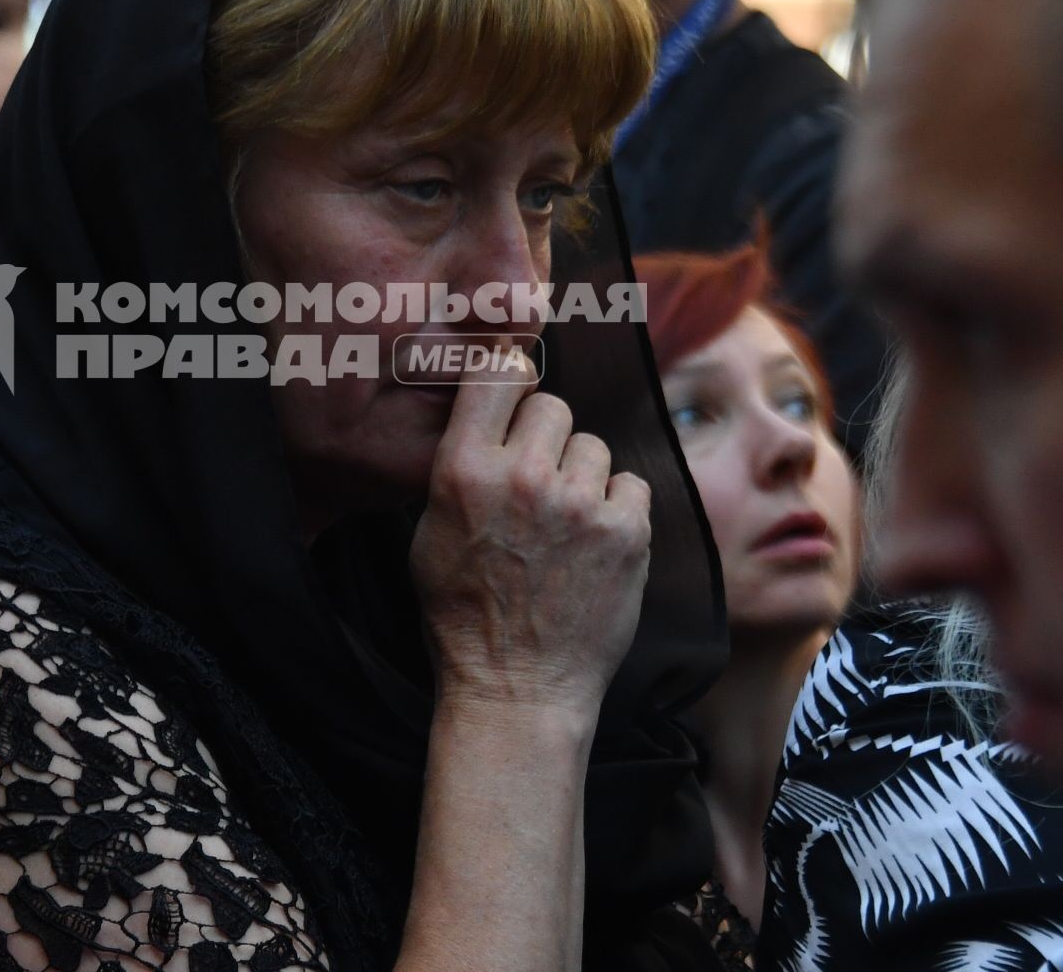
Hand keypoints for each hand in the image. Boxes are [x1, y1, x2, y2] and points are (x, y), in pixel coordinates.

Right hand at [410, 359, 652, 713]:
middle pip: (552, 406)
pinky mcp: (627, 531)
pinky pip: (632, 484)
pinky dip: (618, 509)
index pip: (496, 373)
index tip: (515, 394)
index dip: (509, 379)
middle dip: (546, 440)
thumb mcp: (430, 533)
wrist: (516, 689)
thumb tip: (488, 419)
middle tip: (537, 485)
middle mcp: (521, 476)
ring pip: (594, 446)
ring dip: (583, 477)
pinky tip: (595, 545)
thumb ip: (459, 469)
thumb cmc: (463, 616)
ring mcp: (579, 503)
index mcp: (463, 471)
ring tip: (565, 526)